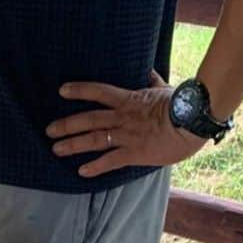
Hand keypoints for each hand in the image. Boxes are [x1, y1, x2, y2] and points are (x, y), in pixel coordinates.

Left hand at [46, 71, 207, 178]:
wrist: (193, 121)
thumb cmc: (183, 104)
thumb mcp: (165, 88)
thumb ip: (153, 81)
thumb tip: (148, 70)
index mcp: (129, 99)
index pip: (98, 91)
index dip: (79, 90)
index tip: (62, 91)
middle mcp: (123, 117)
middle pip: (88, 119)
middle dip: (66, 124)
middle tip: (48, 130)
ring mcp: (127, 136)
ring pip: (94, 139)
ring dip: (73, 144)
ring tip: (55, 149)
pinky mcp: (135, 153)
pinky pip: (111, 160)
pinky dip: (95, 167)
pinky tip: (81, 172)